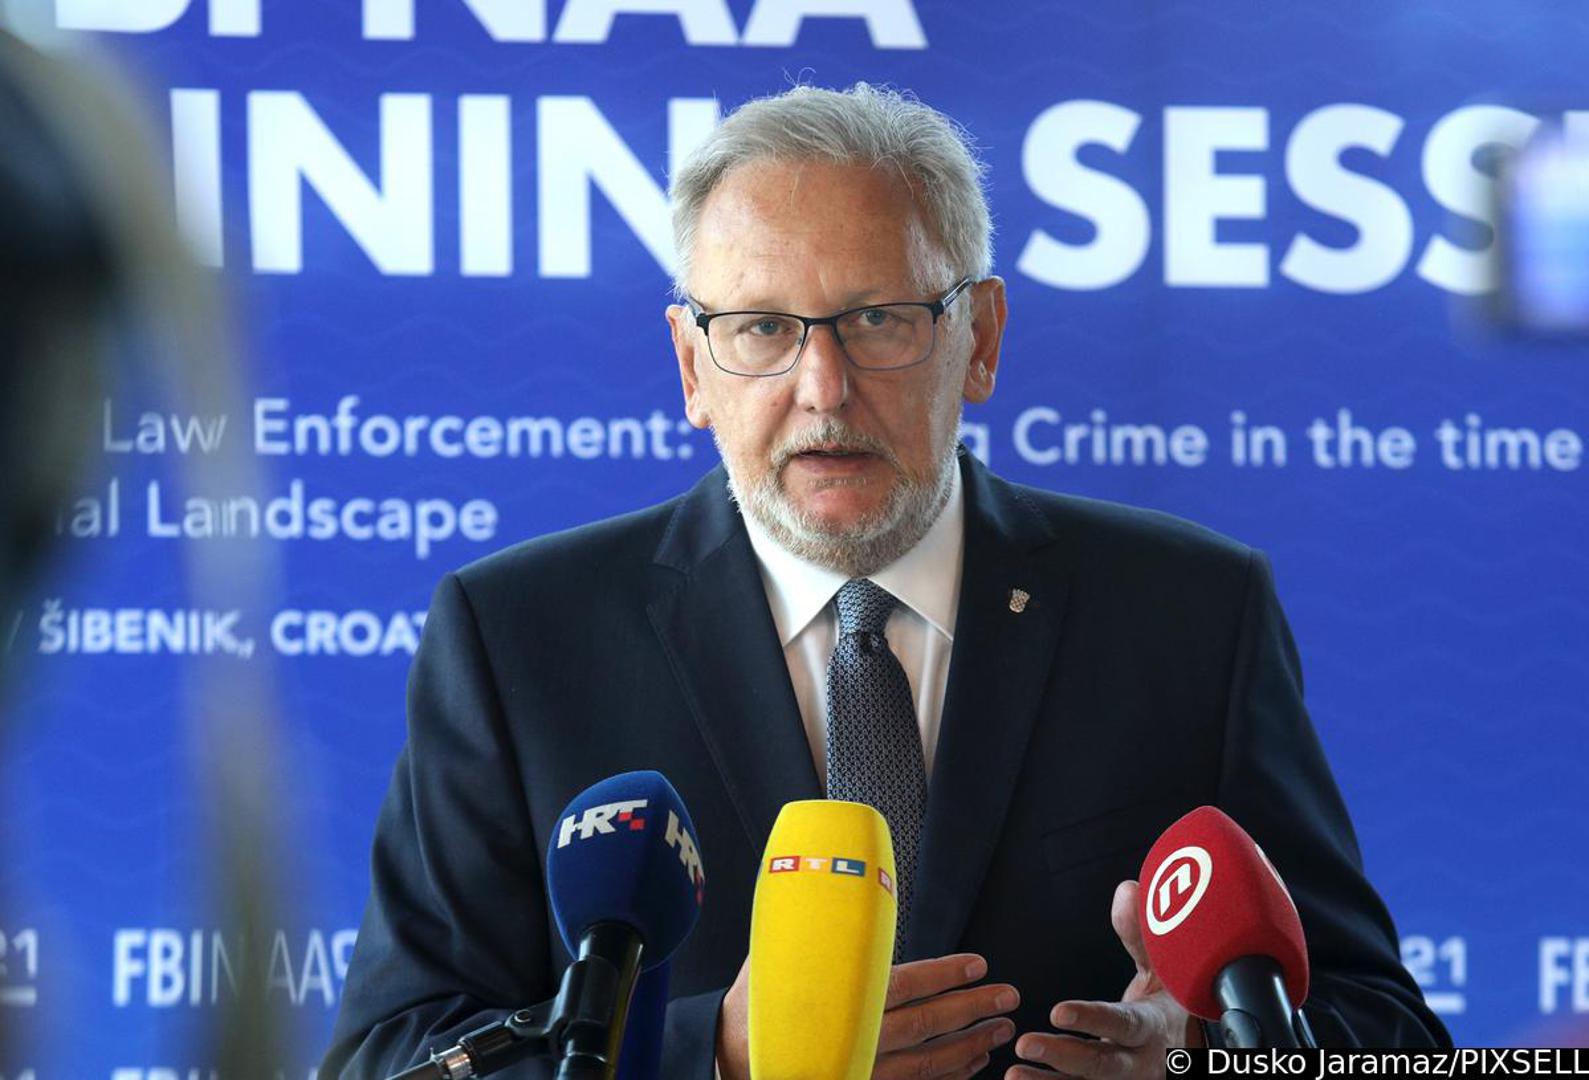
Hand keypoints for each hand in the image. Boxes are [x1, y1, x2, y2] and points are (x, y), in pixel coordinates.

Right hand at [716, 952, 1018, 1079]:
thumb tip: (837, 888)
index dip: (943, 976)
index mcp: (837, 1002)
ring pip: (927, 1063)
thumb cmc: (755, 1006)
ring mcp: (861, 1071)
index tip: (976, 965)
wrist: (730, 1060)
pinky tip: (971, 1064)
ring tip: (1000, 1030)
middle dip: (971, 1011)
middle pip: (925, 1027)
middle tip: (1007, 997)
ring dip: (969, 1045)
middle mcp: (855, 1042)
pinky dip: (948, 1076)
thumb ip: (812, 934)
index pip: (902, 987)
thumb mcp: (775, 960)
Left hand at [1008, 880, 1201, 1077]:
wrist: (1190, 1048)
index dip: (1092, 1019)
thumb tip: (1127, 891)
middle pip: (1103, 1065)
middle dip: (1064, 1057)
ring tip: (1013, 1075)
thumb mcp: (1162, 967)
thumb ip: (1139, 933)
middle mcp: (1141, 1062)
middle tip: (1024, 1043)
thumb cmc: (1168, 1000)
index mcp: (1154, 1026)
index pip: (1122, 1023)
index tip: (1057, 1011)